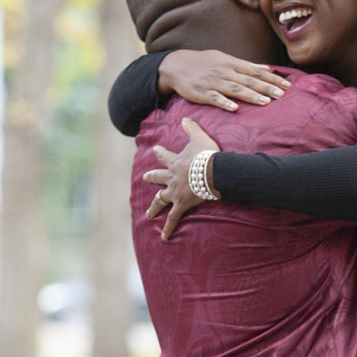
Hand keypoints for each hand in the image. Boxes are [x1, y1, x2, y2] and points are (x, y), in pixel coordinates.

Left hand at [143, 117, 221, 240]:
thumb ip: (191, 128)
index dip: (159, 152)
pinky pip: (173, 218)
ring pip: (160, 200)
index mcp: (175, 162)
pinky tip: (163, 237)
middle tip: (144, 177)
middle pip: (157, 178)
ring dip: (154, 207)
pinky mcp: (181, 204)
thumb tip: (185, 118)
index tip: (154, 149)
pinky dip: (168, 228)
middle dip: (151, 177)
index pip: (164, 156)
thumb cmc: (207, 155)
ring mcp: (175, 192)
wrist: (212, 172)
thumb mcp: (199, 137)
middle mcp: (171, 177)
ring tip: (148, 214)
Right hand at [157, 48, 289, 110]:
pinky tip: (235, 108)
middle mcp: (224, 71)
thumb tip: (267, 68)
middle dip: (266, 88)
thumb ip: (246, 65)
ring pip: (234, 89)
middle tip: (282, 95)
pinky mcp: (201, 93)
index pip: (256, 71)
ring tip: (265, 102)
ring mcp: (212, 82)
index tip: (287, 85)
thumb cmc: (203, 62)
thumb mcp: (224, 59)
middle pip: (248, 80)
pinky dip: (224, 103)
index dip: (272, 79)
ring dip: (250, 96)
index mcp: (231, 63)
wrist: (175, 65)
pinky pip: (214, 98)